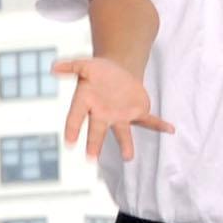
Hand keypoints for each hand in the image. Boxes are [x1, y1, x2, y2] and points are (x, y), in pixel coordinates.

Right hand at [55, 55, 171, 163]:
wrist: (118, 72)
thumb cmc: (98, 71)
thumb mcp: (85, 65)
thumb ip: (71, 66)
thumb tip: (53, 67)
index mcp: (86, 103)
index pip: (76, 117)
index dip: (72, 129)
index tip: (69, 142)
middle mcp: (101, 115)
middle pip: (97, 131)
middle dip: (95, 144)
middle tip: (91, 158)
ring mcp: (119, 117)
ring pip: (122, 133)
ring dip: (126, 145)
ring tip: (128, 157)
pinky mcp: (137, 114)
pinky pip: (148, 121)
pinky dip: (160, 125)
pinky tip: (170, 129)